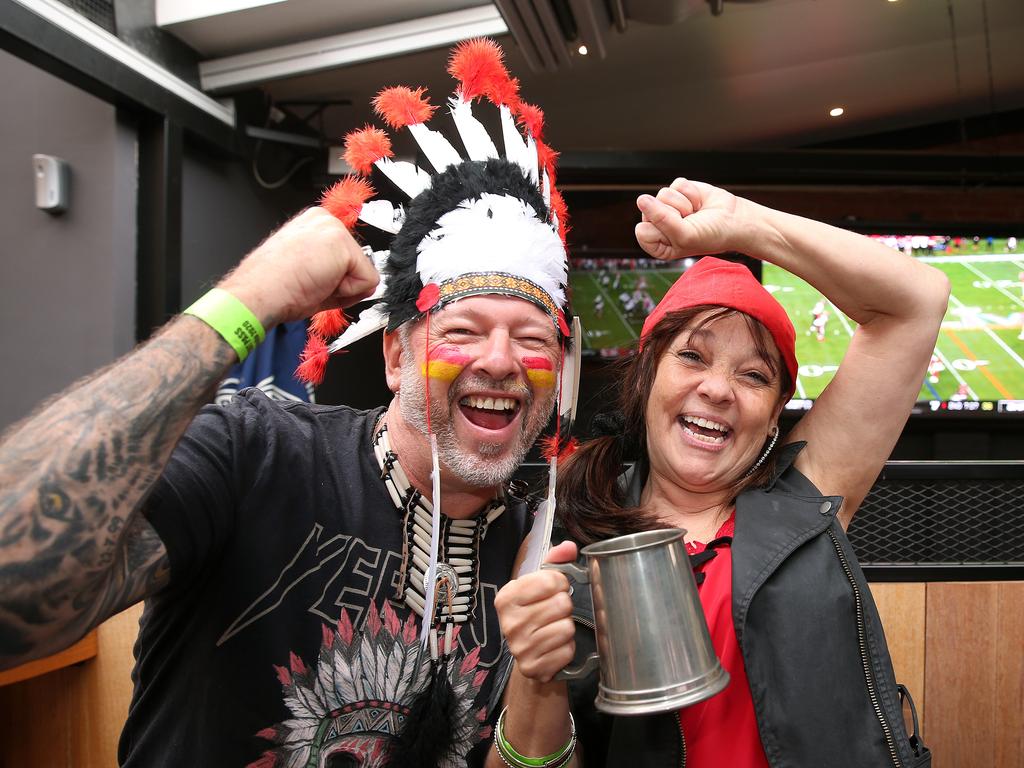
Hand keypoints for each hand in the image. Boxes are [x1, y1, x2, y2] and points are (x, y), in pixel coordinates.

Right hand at [219, 207, 379, 326]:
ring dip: (343, 289)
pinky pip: (367, 282)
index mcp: (313, 224)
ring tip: (314, 284)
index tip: (311, 279)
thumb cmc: (271, 286)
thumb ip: (336, 271)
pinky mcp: (342, 244)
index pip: (346, 256)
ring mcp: (334, 228)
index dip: (335, 279)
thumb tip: (364, 282)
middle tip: (312, 284)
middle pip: (358, 263)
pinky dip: (348, 294)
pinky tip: (321, 285)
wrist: (258, 292)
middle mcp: (325, 220)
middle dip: (341, 283)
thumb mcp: (308, 270)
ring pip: (363, 272)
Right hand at [494, 541, 577, 682]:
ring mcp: (519, 648)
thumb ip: (555, 562)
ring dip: (567, 628)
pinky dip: (566, 649)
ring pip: (566, 628)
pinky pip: (566, 651)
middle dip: (565, 607)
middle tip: (556, 612)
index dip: (561, 583)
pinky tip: (555, 646)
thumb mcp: (540, 584)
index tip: (556, 589)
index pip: (550, 580)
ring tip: (555, 628)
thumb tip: (568, 547)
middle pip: (561, 604)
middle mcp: (509, 623)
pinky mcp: (531, 668)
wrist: (530, 653)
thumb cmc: (536, 612)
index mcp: (507, 597)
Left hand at [635, 178, 745, 259]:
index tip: (680, 234)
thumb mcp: (684, 235)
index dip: (663, 229)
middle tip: (691, 222)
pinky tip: (698, 202)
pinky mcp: (678, 190)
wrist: (734, 220)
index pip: (642, 231)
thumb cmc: (710, 235)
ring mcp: (667, 206)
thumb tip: (641, 198)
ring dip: (685, 204)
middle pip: (650, 210)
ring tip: (695, 213)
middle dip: (675, 214)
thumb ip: (661, 219)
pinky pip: (677, 185)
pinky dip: (691, 193)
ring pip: (663, 195)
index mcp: (655, 243)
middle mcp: (657, 224)